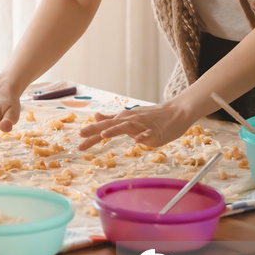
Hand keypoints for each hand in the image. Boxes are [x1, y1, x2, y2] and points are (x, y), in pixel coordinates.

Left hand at [77, 102, 192, 150]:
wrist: (176, 112)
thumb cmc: (151, 116)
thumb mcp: (129, 116)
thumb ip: (112, 119)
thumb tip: (96, 116)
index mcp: (123, 119)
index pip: (103, 127)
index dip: (90, 134)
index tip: (78, 143)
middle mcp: (130, 120)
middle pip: (110, 126)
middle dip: (95, 130)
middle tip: (81, 135)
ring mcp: (143, 125)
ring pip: (127, 127)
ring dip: (115, 130)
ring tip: (104, 135)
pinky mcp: (156, 132)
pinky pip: (149, 134)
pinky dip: (143, 136)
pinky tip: (137, 140)